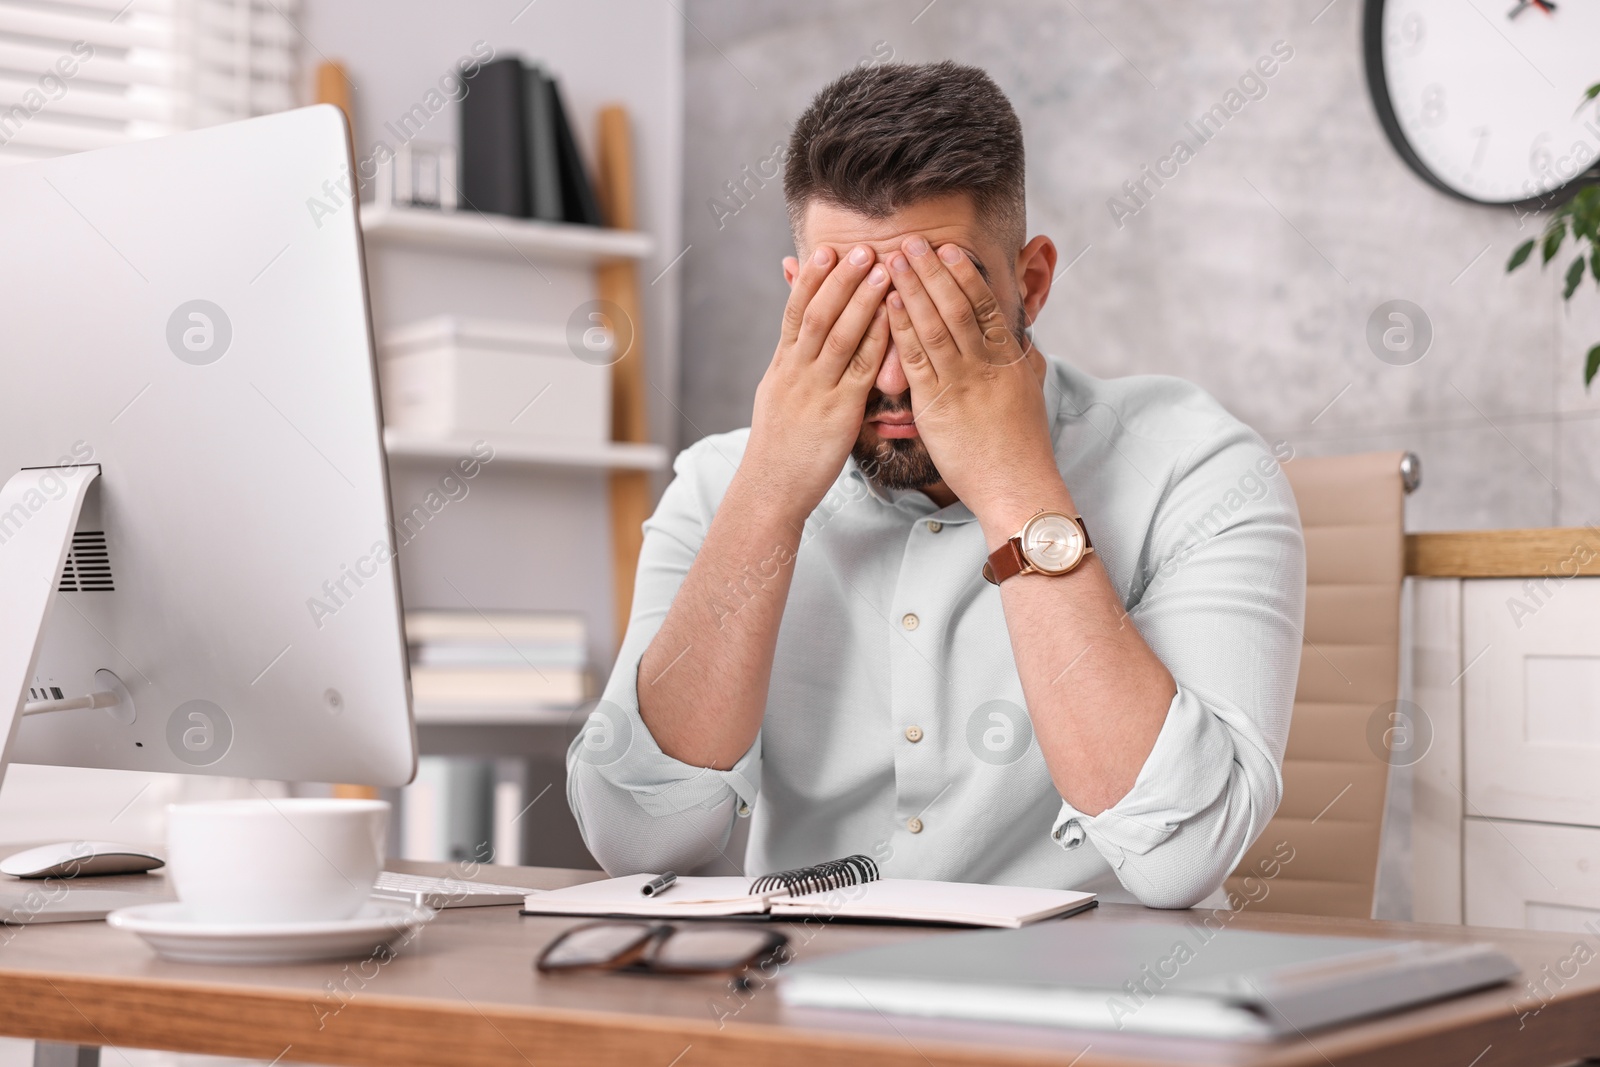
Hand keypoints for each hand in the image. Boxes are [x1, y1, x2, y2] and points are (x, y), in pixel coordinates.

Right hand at [743, 244, 890, 516]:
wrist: (770, 490)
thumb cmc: (780, 450)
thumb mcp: (777, 399)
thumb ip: (791, 365)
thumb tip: (796, 341)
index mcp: (782, 367)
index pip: (795, 312)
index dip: (812, 279)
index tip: (828, 250)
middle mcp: (796, 372)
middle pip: (818, 314)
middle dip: (840, 279)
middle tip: (862, 247)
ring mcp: (816, 391)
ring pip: (839, 334)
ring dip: (862, 298)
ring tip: (882, 268)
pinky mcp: (838, 413)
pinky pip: (860, 369)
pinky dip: (876, 338)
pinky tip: (893, 318)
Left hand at [883, 235, 1067, 534]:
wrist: (1016, 486)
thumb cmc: (1023, 448)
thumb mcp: (1032, 396)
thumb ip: (1026, 365)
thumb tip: (1027, 346)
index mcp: (1011, 360)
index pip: (987, 306)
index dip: (966, 275)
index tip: (949, 250)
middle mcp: (988, 365)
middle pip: (958, 306)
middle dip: (932, 271)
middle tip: (911, 241)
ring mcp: (963, 382)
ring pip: (935, 324)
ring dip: (912, 288)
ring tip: (893, 259)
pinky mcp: (939, 405)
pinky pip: (917, 358)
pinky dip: (902, 327)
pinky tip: (889, 305)